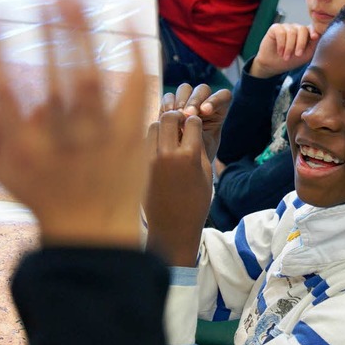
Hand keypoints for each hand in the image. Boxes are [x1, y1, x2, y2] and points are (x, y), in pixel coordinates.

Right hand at [0, 0, 147, 248]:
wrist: (95, 232)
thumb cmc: (49, 201)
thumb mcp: (5, 175)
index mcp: (28, 146)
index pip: (9, 90)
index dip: (0, 54)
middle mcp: (64, 139)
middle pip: (54, 76)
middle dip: (52, 35)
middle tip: (51, 0)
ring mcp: (100, 138)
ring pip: (90, 79)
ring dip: (83, 38)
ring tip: (77, 4)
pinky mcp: (130, 137)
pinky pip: (133, 94)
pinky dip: (132, 61)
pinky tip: (130, 31)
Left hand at [144, 111, 212, 265]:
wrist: (173, 227)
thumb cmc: (195, 203)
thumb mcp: (205, 174)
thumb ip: (198, 149)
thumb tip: (191, 129)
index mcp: (188, 156)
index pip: (191, 122)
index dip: (195, 121)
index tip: (195, 125)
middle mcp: (166, 154)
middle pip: (169, 118)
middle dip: (177, 117)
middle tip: (181, 124)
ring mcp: (149, 160)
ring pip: (153, 126)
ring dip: (162, 126)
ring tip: (169, 136)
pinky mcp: (138, 166)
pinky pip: (144, 142)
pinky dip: (153, 139)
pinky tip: (160, 148)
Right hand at [159, 83, 230, 162]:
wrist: (181, 165)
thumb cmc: (198, 158)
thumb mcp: (204, 149)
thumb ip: (200, 134)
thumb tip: (191, 119)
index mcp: (219, 112)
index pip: (224, 96)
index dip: (215, 100)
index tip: (205, 112)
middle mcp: (204, 103)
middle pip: (202, 90)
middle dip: (195, 100)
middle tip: (188, 114)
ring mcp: (187, 103)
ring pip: (185, 89)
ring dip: (181, 100)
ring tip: (178, 114)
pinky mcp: (171, 106)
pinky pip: (169, 96)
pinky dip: (168, 103)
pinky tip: (167, 113)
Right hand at [250, 23, 319, 77]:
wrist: (273, 65)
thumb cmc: (290, 60)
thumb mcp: (305, 55)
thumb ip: (313, 45)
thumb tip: (318, 35)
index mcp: (305, 34)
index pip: (312, 28)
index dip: (314, 31)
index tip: (314, 37)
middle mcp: (296, 28)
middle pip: (302, 29)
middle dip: (301, 43)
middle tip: (297, 55)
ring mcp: (286, 27)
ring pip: (292, 32)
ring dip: (289, 47)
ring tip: (286, 57)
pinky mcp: (275, 28)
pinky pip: (281, 33)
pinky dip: (281, 44)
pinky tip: (280, 52)